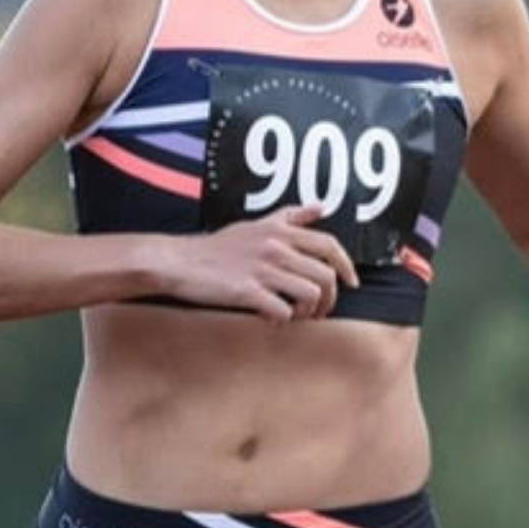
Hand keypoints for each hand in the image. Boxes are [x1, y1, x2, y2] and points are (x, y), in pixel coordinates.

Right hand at [154, 204, 360, 321]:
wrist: (177, 262)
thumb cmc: (216, 248)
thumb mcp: (254, 224)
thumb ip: (289, 217)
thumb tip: (321, 207)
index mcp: (279, 231)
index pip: (328, 244)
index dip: (346, 266)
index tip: (351, 283)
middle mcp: (275, 247)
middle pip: (326, 275)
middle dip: (330, 298)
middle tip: (319, 311)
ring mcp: (262, 270)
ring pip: (310, 294)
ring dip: (309, 311)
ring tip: (296, 316)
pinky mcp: (247, 291)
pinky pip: (283, 311)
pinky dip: (283, 320)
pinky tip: (271, 319)